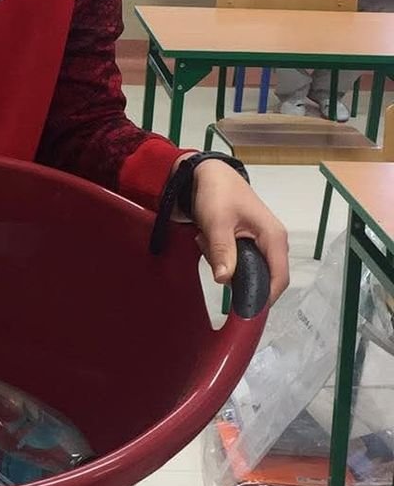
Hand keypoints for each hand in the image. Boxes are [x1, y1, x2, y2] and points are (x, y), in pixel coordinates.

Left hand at [186, 158, 288, 305]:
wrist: (206, 174)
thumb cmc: (217, 194)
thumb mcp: (217, 223)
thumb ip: (223, 251)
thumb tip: (225, 280)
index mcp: (273, 237)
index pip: (280, 278)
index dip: (265, 297)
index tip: (245, 310)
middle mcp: (272, 242)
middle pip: (262, 276)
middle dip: (236, 276)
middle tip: (214, 261)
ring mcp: (260, 243)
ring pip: (245, 270)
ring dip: (224, 262)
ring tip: (207, 241)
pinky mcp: (246, 243)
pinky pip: (236, 261)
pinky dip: (220, 256)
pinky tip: (207, 240)